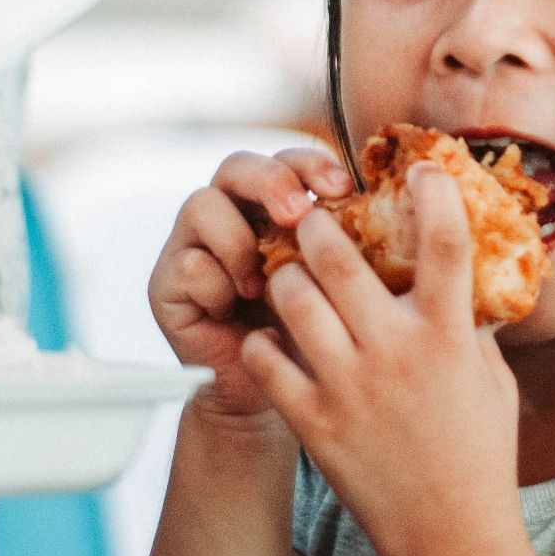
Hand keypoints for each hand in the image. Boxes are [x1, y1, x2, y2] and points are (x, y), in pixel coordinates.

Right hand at [149, 148, 352, 426]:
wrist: (266, 395)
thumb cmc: (308, 334)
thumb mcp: (334, 284)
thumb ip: (345, 243)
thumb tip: (388, 211)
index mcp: (272, 206)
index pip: (286, 160)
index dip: (311, 164)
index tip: (344, 188)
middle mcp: (229, 214)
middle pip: (236, 166)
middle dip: (270, 182)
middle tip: (298, 214)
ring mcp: (192, 244)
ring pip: (201, 205)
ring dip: (238, 240)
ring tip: (260, 282)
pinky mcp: (166, 282)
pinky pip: (187, 265)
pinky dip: (217, 287)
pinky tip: (236, 312)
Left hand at [242, 162, 528, 555]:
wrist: (449, 532)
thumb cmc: (478, 451)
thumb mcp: (491, 378)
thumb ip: (474, 325)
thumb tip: (471, 276)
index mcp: (448, 336)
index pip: (445, 243)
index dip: (433, 192)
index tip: (421, 166)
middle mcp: (394, 352)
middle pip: (338, 258)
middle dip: (318, 226)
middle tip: (313, 219)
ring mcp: (348, 386)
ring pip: (291, 299)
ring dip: (285, 277)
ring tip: (288, 276)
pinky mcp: (312, 421)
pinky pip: (266, 359)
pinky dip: (264, 341)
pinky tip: (273, 339)